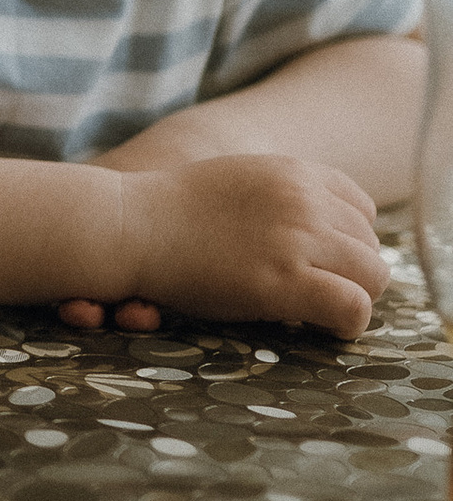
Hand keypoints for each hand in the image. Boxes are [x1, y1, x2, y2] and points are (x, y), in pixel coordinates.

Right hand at [77, 151, 388, 340]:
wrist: (128, 226)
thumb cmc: (169, 212)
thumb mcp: (237, 180)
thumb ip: (280, 196)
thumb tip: (307, 228)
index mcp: (296, 172)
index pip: (362, 211)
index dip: (347, 243)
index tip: (321, 264)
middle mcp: (306, 201)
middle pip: (371, 246)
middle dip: (351, 274)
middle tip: (316, 295)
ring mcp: (298, 240)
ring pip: (373, 276)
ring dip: (352, 298)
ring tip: (317, 314)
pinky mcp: (285, 282)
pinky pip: (354, 307)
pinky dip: (348, 323)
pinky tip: (322, 328)